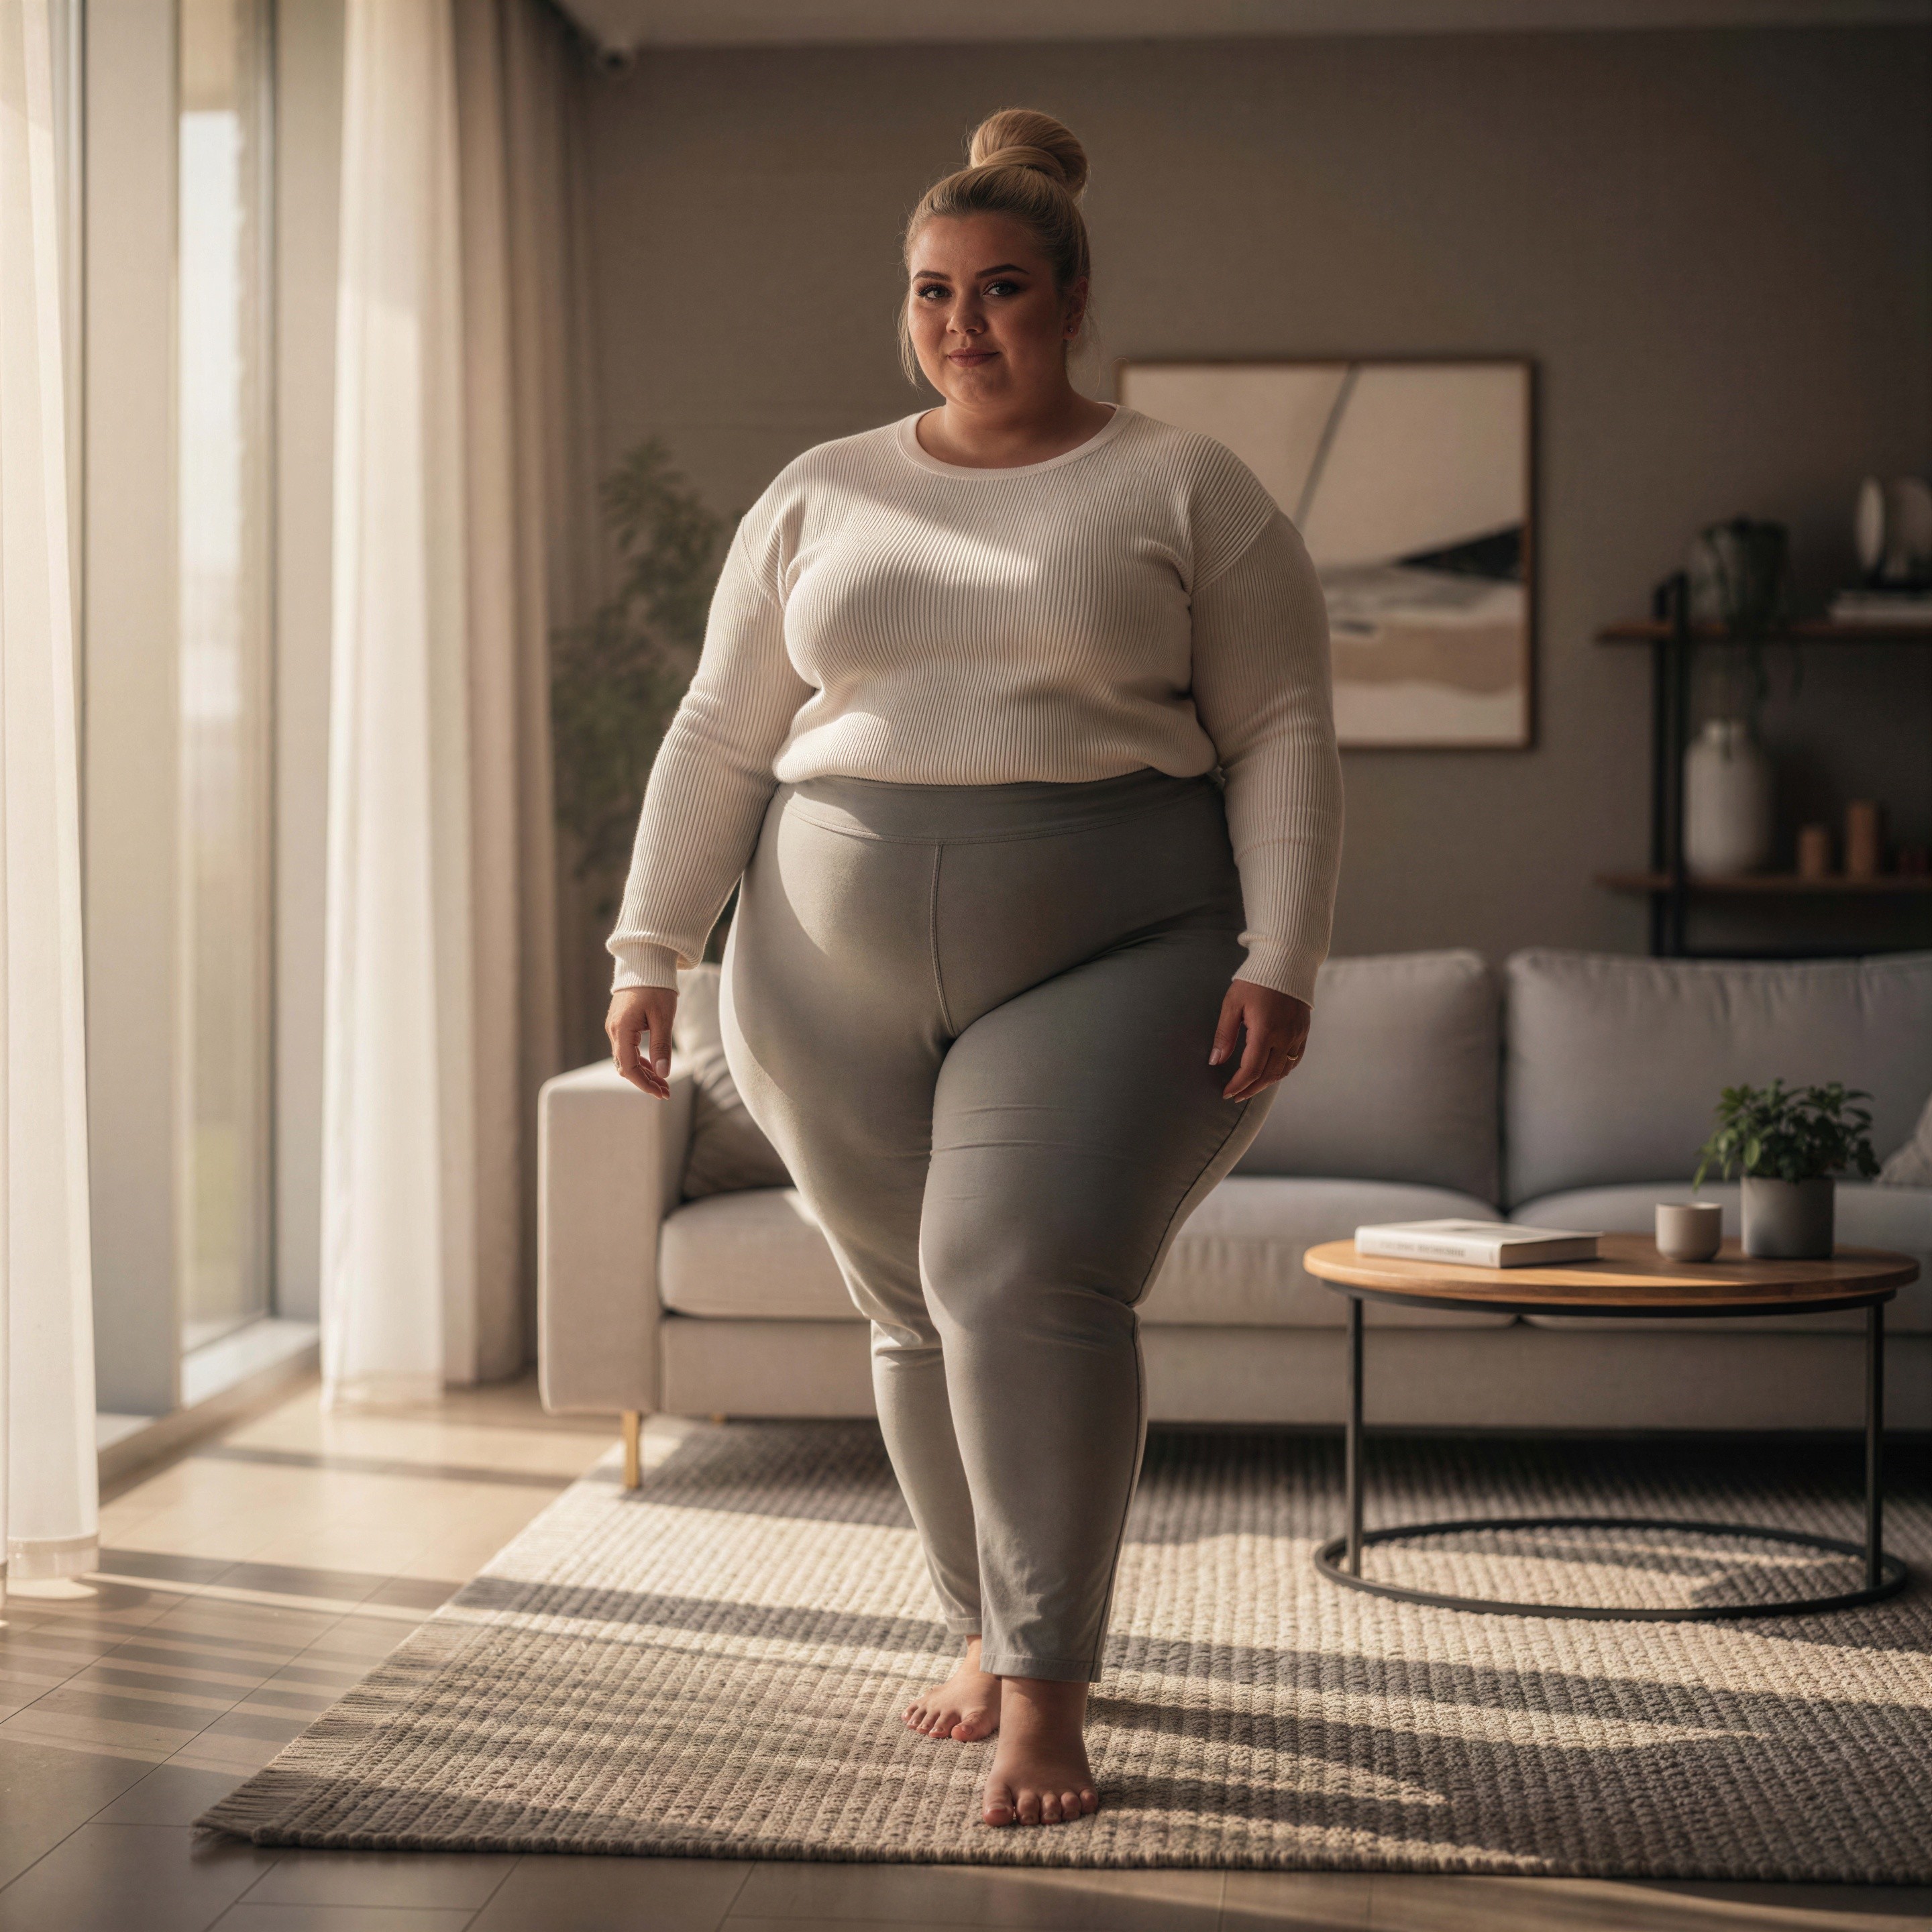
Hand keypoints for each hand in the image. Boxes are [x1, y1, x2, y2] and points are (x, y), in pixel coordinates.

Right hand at [606, 986, 676, 1097]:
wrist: (646, 963)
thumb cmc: (656, 987)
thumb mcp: (663, 1018)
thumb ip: (661, 1047)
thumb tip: (663, 1075)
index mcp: (621, 1030)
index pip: (628, 1068)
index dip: (644, 1084)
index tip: (661, 1094)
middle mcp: (613, 1030)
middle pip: (626, 1066)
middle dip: (645, 1081)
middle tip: (666, 1092)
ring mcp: (615, 1027)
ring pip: (626, 1059)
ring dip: (644, 1072)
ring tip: (663, 1083)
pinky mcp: (620, 1024)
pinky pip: (627, 1049)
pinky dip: (640, 1060)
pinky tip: (654, 1067)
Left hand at [1208, 981, 1310, 1101]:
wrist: (1286, 962)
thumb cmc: (1254, 981)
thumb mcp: (1232, 1004)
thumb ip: (1224, 1034)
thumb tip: (1215, 1060)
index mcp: (1265, 1030)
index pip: (1251, 1069)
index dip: (1238, 1085)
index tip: (1226, 1093)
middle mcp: (1285, 1036)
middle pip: (1267, 1075)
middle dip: (1250, 1089)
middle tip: (1236, 1095)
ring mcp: (1297, 1035)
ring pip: (1283, 1071)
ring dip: (1265, 1083)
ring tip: (1250, 1087)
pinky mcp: (1304, 1032)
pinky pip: (1294, 1060)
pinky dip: (1281, 1071)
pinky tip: (1270, 1073)